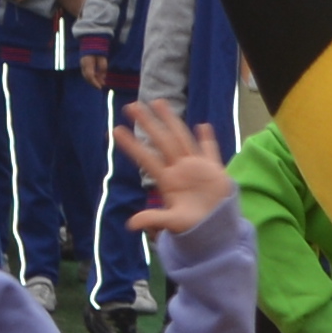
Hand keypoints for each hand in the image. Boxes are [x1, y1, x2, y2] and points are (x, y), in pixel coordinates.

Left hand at [117, 98, 233, 230]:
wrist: (215, 230)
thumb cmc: (192, 226)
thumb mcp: (173, 223)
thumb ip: (154, 218)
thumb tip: (130, 225)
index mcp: (167, 181)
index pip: (146, 158)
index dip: (132, 145)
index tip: (116, 130)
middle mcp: (179, 169)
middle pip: (161, 141)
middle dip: (148, 123)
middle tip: (131, 106)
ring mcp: (197, 167)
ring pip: (182, 138)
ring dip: (172, 121)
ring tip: (160, 103)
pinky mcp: (214, 170)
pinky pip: (210, 152)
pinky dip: (208, 140)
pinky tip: (203, 126)